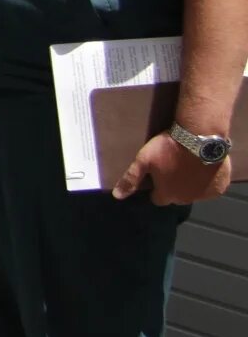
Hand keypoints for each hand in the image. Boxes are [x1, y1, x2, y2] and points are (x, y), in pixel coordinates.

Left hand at [113, 132, 232, 203]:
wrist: (200, 137)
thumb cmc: (168, 148)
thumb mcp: (144, 160)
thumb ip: (131, 179)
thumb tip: (117, 196)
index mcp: (167, 195)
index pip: (158, 199)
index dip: (156, 188)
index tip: (157, 177)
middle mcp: (186, 199)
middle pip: (177, 196)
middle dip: (174, 186)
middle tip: (173, 167)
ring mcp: (204, 194)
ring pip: (194, 192)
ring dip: (191, 184)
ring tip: (188, 165)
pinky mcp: (220, 187)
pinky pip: (211, 187)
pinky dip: (207, 180)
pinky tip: (202, 167)